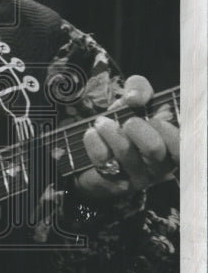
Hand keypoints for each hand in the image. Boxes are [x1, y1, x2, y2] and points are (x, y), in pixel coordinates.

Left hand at [75, 75, 178, 200]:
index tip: (153, 118)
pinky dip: (94, 140)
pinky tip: (92, 133)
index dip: (167, 129)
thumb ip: (139, 89)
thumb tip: (134, 98)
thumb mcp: (135, 100)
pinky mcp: (112, 183)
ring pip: (125, 152)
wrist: (96, 149)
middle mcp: (159, 168)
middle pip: (153, 149)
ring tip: (101, 122)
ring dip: (110, 130)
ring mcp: (136, 178)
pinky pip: (102, 159)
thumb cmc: (124, 123)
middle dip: (136, 127)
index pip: (181, 147)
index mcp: (172, 148)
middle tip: (128, 122)